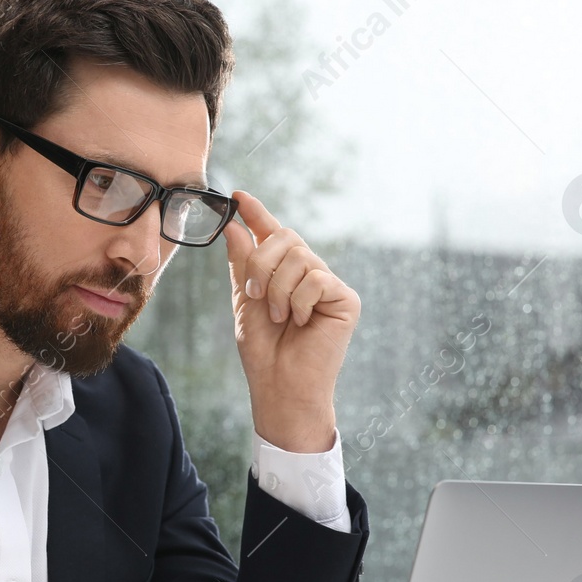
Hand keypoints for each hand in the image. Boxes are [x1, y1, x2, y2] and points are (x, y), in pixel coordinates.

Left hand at [222, 191, 358, 452]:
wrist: (280, 385)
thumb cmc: (264, 350)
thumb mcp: (245, 302)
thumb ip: (242, 265)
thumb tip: (235, 228)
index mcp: (284, 273)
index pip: (272, 234)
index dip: (257, 213)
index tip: (238, 196)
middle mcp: (309, 273)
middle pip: (285, 237)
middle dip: (261, 264)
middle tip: (254, 295)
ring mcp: (329, 285)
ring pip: (300, 257)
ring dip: (277, 289)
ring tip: (279, 318)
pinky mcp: (346, 299)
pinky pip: (317, 278)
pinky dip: (298, 301)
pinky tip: (300, 322)